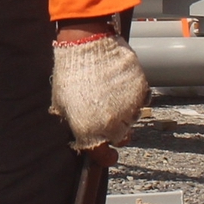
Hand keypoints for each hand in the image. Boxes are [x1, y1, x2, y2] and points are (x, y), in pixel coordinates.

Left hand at [49, 33, 147, 147]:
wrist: (88, 46)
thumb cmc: (70, 74)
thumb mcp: (62, 104)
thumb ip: (74, 123)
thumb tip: (80, 133)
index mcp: (90, 131)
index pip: (103, 156)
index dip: (106, 158)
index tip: (109, 156)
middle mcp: (112, 124)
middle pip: (121, 139)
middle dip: (115, 133)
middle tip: (107, 119)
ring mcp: (129, 108)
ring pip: (132, 121)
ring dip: (124, 114)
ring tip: (111, 97)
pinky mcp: (141, 91)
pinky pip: (140, 102)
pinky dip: (132, 98)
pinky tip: (119, 86)